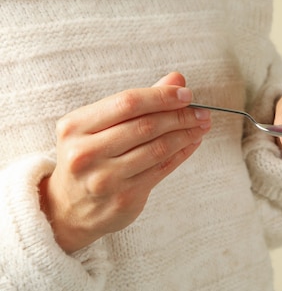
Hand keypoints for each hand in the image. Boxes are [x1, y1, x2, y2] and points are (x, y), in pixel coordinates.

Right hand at [39, 72, 210, 252]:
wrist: (70, 210)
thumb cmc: (90, 157)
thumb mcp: (100, 126)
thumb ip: (138, 102)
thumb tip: (177, 80)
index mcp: (75, 127)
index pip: (127, 102)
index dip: (161, 96)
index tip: (186, 95)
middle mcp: (85, 153)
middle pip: (145, 126)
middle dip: (180, 116)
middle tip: (202, 112)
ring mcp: (104, 178)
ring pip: (158, 148)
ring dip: (186, 134)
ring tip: (202, 126)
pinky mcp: (124, 197)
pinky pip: (162, 169)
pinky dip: (182, 153)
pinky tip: (193, 142)